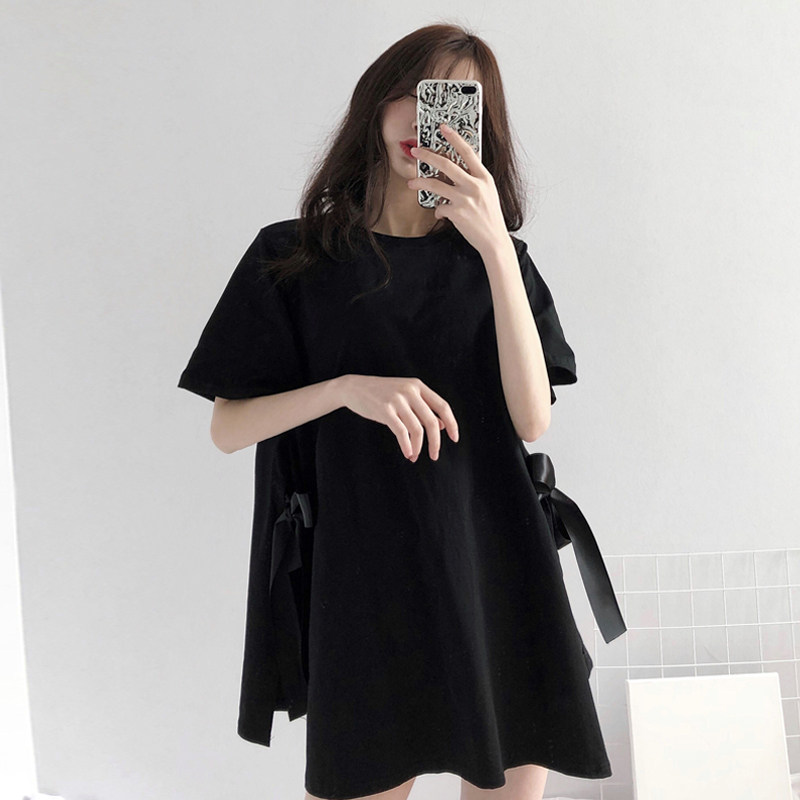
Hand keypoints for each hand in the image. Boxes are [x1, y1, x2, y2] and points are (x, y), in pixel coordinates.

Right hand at [339, 374, 458, 461]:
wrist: (353, 388)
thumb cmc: (381, 394)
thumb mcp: (405, 396)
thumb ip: (423, 408)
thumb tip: (442, 425)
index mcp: (418, 386)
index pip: (443, 406)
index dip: (452, 424)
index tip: (454, 439)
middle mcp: (410, 391)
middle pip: (431, 422)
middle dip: (435, 442)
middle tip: (434, 456)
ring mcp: (397, 400)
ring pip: (417, 430)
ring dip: (418, 447)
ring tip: (415, 456)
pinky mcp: (384, 410)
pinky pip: (401, 432)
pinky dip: (407, 446)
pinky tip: (407, 453)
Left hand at [406, 123, 508, 255]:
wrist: (494, 240)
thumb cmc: (489, 217)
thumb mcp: (487, 193)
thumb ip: (473, 181)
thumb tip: (454, 174)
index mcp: (484, 178)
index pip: (468, 152)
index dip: (455, 138)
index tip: (444, 128)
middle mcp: (475, 185)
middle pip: (446, 164)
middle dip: (428, 155)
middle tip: (416, 151)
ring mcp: (465, 199)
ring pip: (436, 185)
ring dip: (421, 182)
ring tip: (412, 183)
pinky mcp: (457, 213)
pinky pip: (439, 207)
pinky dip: (438, 211)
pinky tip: (443, 215)